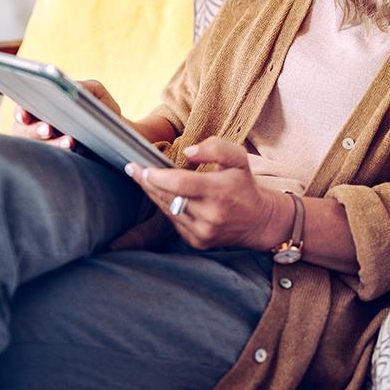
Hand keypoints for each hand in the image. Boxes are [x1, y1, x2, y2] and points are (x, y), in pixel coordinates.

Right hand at [12, 79, 121, 149]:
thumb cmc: (103, 107)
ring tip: (69, 141)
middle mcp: (41, 124)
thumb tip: (73, 88)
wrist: (119, 131)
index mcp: (44, 105)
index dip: (20, 112)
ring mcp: (49, 143)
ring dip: (51, 144)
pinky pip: (52, 160)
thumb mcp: (96, 91)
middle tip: (48, 129)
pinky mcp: (60, 158)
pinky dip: (62, 155)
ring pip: (36, 147)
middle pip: (23, 130)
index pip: (23, 109)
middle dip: (34, 131)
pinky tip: (76, 149)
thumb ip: (84, 86)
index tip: (25, 115)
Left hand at [124, 137, 292, 251]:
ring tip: (142, 178)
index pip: (181, 184)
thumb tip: (188, 152)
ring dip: (153, 194)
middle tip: (132, 168)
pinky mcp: (197, 242)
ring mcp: (202, 232)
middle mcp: (210, 215)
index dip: (158, 176)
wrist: (257, 220)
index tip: (142, 167)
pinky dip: (166, 207)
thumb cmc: (244, 184)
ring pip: (168, 210)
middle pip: (169, 198)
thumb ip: (216, 148)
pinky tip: (161, 195)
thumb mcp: (238, 158)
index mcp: (220, 192)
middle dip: (147, 182)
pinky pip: (174, 221)